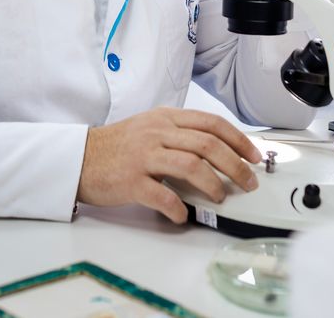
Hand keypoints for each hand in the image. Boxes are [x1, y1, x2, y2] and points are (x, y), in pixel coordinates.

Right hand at [76, 107, 261, 223]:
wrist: (79, 158)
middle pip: (208, 144)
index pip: (212, 123)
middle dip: (236, 165)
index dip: (239, 140)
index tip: (254, 156)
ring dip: (213, 184)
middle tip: (248, 183)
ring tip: (221, 197)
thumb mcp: (151, 127)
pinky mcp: (131, 180)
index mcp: (166, 118)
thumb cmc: (118, 146)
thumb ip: (181, 134)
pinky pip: (163, 196)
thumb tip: (220, 152)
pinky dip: (179, 208)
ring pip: (191, 166)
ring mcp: (144, 155)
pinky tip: (184, 215)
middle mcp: (157, 132)